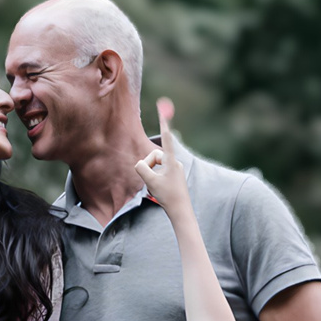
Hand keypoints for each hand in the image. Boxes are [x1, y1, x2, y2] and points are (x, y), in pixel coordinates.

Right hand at [132, 98, 192, 216]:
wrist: (181, 211)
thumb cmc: (168, 196)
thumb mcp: (150, 182)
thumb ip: (141, 169)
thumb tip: (139, 164)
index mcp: (171, 161)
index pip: (166, 139)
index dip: (163, 123)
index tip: (162, 109)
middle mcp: (174, 162)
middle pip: (154, 157)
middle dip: (148, 167)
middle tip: (152, 182)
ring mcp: (174, 169)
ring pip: (155, 166)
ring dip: (151, 175)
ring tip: (158, 188)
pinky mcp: (173, 175)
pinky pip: (158, 172)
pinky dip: (154, 180)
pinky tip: (160, 191)